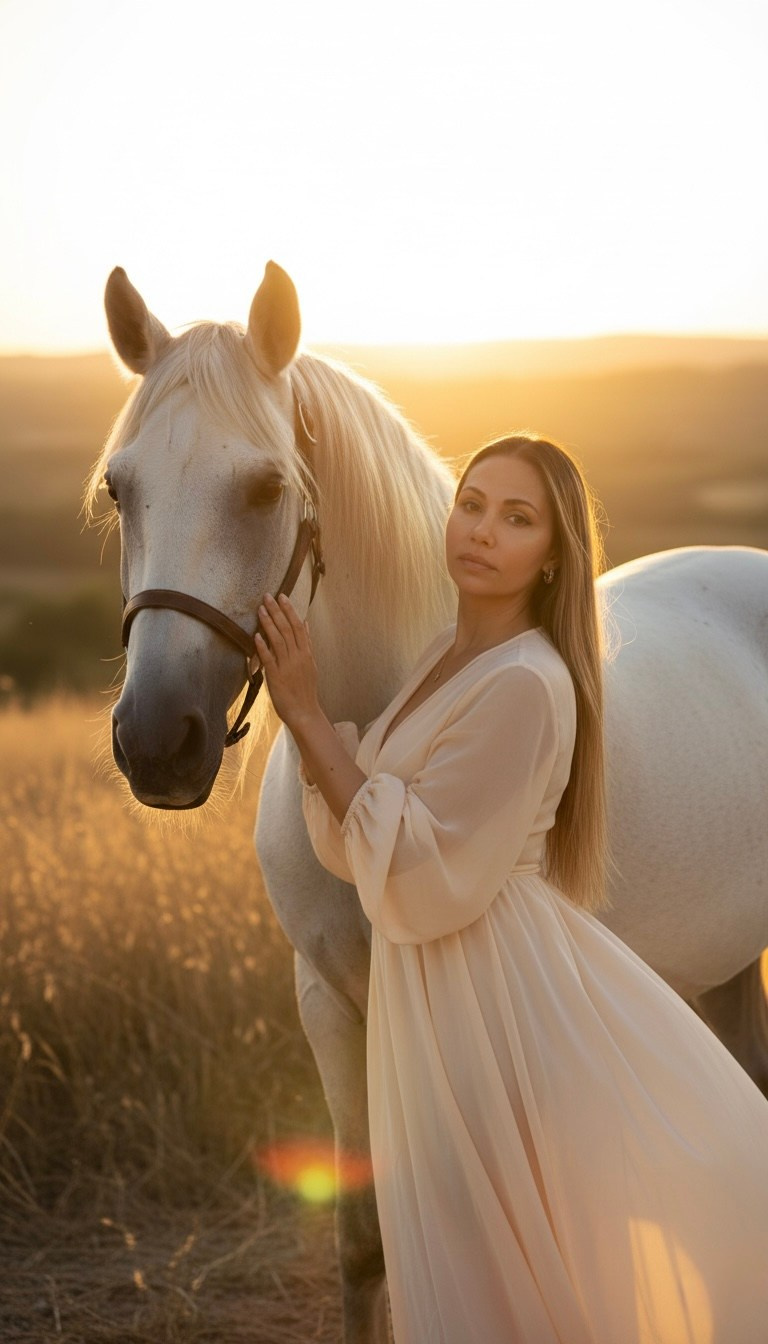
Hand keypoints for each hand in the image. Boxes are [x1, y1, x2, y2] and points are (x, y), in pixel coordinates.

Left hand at [253, 593, 320, 727]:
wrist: (305, 712)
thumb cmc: (305, 689)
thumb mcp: (310, 663)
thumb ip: (306, 643)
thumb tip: (305, 623)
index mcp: (306, 653)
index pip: (298, 626)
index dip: (289, 610)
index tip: (281, 596)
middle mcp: (298, 657)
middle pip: (287, 629)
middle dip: (277, 611)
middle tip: (268, 596)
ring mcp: (287, 666)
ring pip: (278, 640)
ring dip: (268, 623)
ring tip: (260, 609)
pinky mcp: (276, 677)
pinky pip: (269, 659)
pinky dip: (263, 646)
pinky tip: (256, 635)